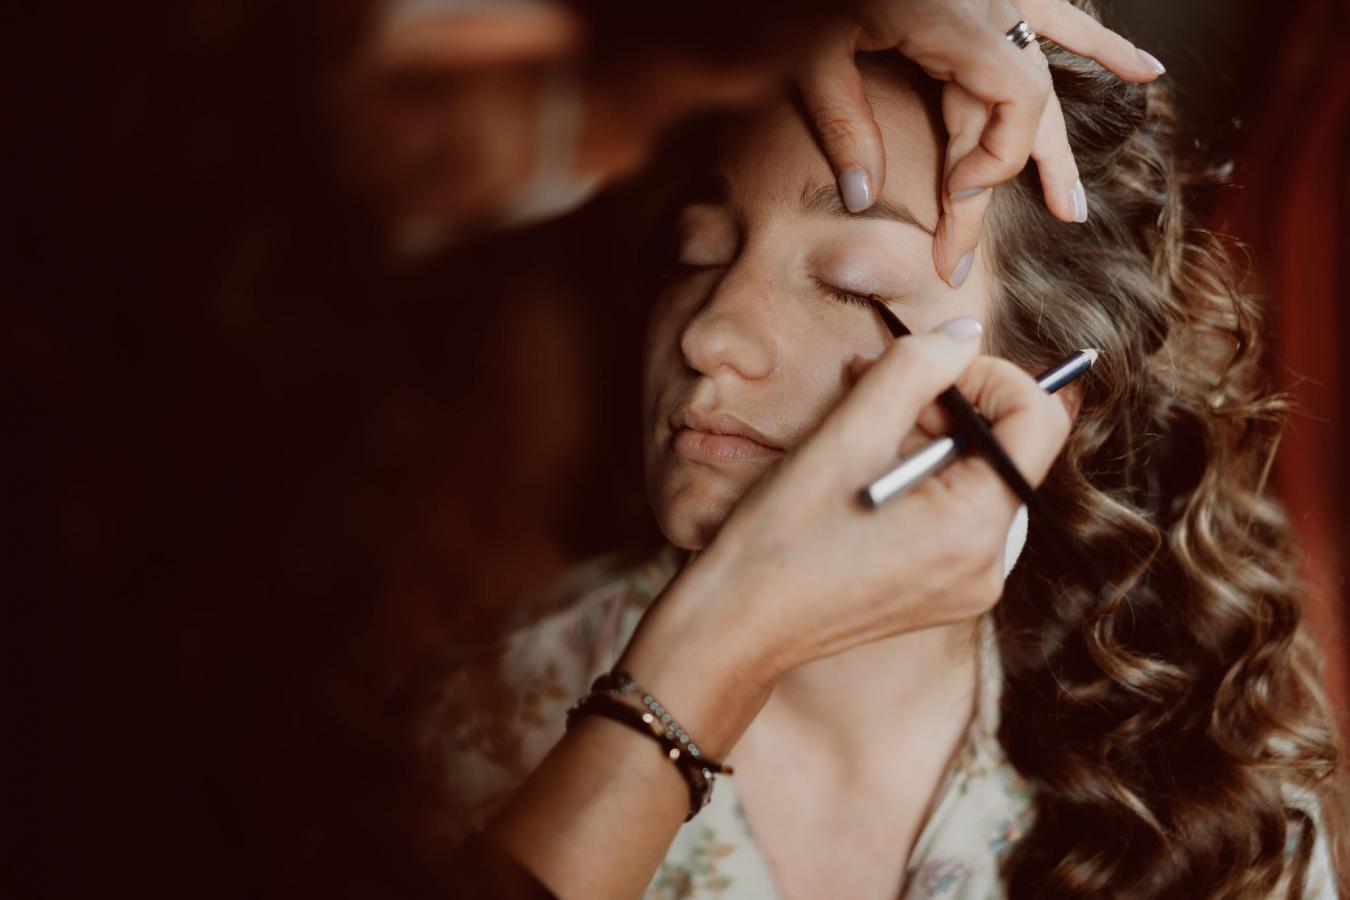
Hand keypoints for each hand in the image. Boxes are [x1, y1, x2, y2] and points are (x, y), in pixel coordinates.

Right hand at [620, 320, 1070, 739]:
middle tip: (874, 385)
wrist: (737, 625)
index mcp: (972, 529)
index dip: (990, 376)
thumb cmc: (780, 537)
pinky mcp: (942, 593)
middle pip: (1008, 449)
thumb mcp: (845, 436)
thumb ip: (914, 371)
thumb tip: (966, 336)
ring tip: (858, 429)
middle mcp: (986, 565)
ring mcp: (967, 585)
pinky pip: (956, 514)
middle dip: (949, 404)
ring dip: (928, 436)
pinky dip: (920, 478)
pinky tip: (863, 472)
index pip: (1037, 421)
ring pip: (978, 476)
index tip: (926, 368)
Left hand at [799, 0, 1164, 284]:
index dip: (992, 163)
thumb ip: (842, 120)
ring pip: (1036, 81)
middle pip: (1014, 113)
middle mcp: (991, 11)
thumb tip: (861, 199)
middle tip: (958, 260)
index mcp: (957, 23)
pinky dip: (1098, 49)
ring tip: (1070, 210)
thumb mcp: (810, 50)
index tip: (949, 196)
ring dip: (1051, 150)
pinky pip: (1057, 20)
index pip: (1016, 106)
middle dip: (987, 189)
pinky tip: (1146, 73)